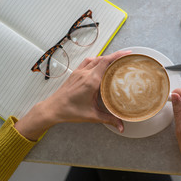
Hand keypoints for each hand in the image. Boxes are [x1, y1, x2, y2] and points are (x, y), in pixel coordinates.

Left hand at [14, 50, 130, 140]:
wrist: (53, 108)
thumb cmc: (70, 111)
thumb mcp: (92, 116)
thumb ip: (109, 119)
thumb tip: (122, 127)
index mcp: (91, 81)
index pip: (106, 63)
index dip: (118, 56)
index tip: (127, 53)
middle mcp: (85, 74)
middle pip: (103, 59)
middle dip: (115, 56)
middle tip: (126, 56)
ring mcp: (79, 72)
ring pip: (95, 59)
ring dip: (106, 57)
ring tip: (116, 59)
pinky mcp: (75, 73)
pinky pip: (87, 61)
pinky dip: (96, 59)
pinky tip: (100, 62)